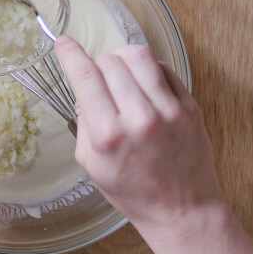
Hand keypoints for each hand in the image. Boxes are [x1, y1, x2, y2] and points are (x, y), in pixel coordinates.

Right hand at [54, 36, 223, 233]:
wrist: (182, 211)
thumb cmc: (133, 192)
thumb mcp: (91, 164)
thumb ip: (84, 122)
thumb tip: (84, 89)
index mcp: (109, 135)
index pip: (85, 77)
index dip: (70, 54)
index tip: (63, 43)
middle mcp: (139, 118)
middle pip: (110, 62)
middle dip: (96, 63)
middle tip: (96, 77)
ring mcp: (169, 110)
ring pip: (139, 56)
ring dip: (121, 57)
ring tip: (119, 72)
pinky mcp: (189, 106)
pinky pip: (163, 68)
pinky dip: (147, 69)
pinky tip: (142, 84)